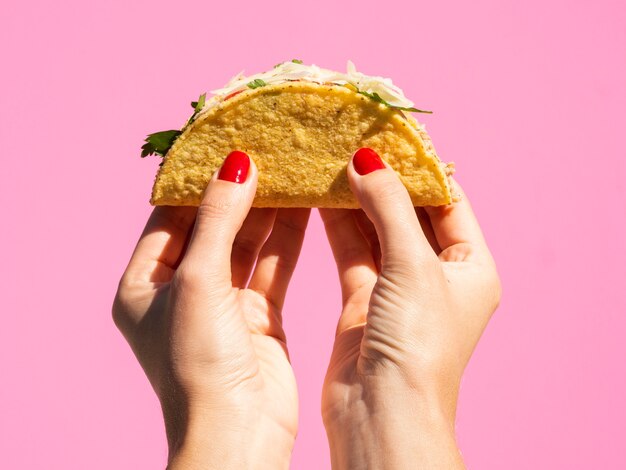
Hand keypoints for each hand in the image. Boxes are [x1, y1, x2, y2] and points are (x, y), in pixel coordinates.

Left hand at [113, 152, 309, 468]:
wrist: (238, 432)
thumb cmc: (199, 363)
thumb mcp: (199, 279)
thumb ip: (218, 218)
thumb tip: (236, 164)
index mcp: (144, 284)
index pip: (169, 215)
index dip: (196, 179)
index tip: (225, 142)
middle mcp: (180, 291)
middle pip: (211, 225)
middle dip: (238, 190)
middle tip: (266, 150)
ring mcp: (221, 304)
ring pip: (246, 243)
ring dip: (267, 210)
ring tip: (289, 170)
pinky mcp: (258, 317)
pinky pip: (272, 266)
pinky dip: (287, 238)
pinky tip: (303, 207)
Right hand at [320, 148, 500, 468]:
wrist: (382, 412)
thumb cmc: (416, 343)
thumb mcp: (411, 264)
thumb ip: (388, 206)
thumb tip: (367, 158)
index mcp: (471, 267)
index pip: (448, 202)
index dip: (421, 167)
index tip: (391, 135)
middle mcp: (437, 276)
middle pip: (409, 213)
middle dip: (383, 181)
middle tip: (353, 143)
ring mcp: (399, 289)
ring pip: (376, 231)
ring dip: (356, 201)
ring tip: (332, 162)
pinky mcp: (364, 302)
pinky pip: (352, 253)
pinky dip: (337, 226)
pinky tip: (320, 198)